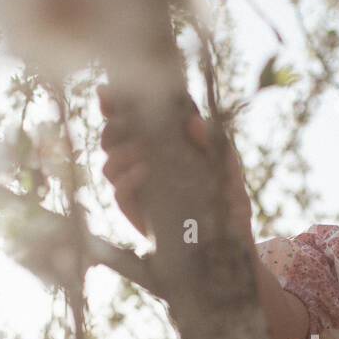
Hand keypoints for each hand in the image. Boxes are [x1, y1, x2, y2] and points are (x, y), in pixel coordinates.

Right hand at [98, 85, 252, 238]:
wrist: (231, 246)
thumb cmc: (229, 202)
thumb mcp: (227, 168)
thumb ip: (214, 143)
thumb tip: (194, 121)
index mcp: (164, 144)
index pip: (132, 119)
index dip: (114, 103)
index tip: (107, 91)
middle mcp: (145, 162)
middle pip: (111, 138)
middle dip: (113, 128)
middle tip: (127, 124)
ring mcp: (138, 187)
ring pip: (110, 163)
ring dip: (119, 153)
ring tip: (140, 151)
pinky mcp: (137, 212)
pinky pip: (119, 192)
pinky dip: (126, 180)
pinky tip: (142, 172)